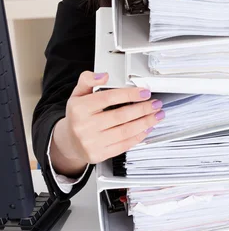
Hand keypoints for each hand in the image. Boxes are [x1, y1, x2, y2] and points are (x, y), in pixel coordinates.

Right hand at [50, 71, 164, 175]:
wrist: (69, 141)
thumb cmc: (78, 115)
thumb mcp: (78, 94)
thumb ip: (88, 80)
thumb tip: (103, 75)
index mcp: (79, 108)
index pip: (109, 98)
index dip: (130, 94)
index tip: (144, 92)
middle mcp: (84, 126)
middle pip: (121, 116)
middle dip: (143, 109)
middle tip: (155, 104)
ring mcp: (91, 142)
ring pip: (125, 131)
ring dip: (145, 123)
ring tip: (156, 116)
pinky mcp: (99, 155)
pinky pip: (123, 145)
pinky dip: (138, 136)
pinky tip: (146, 128)